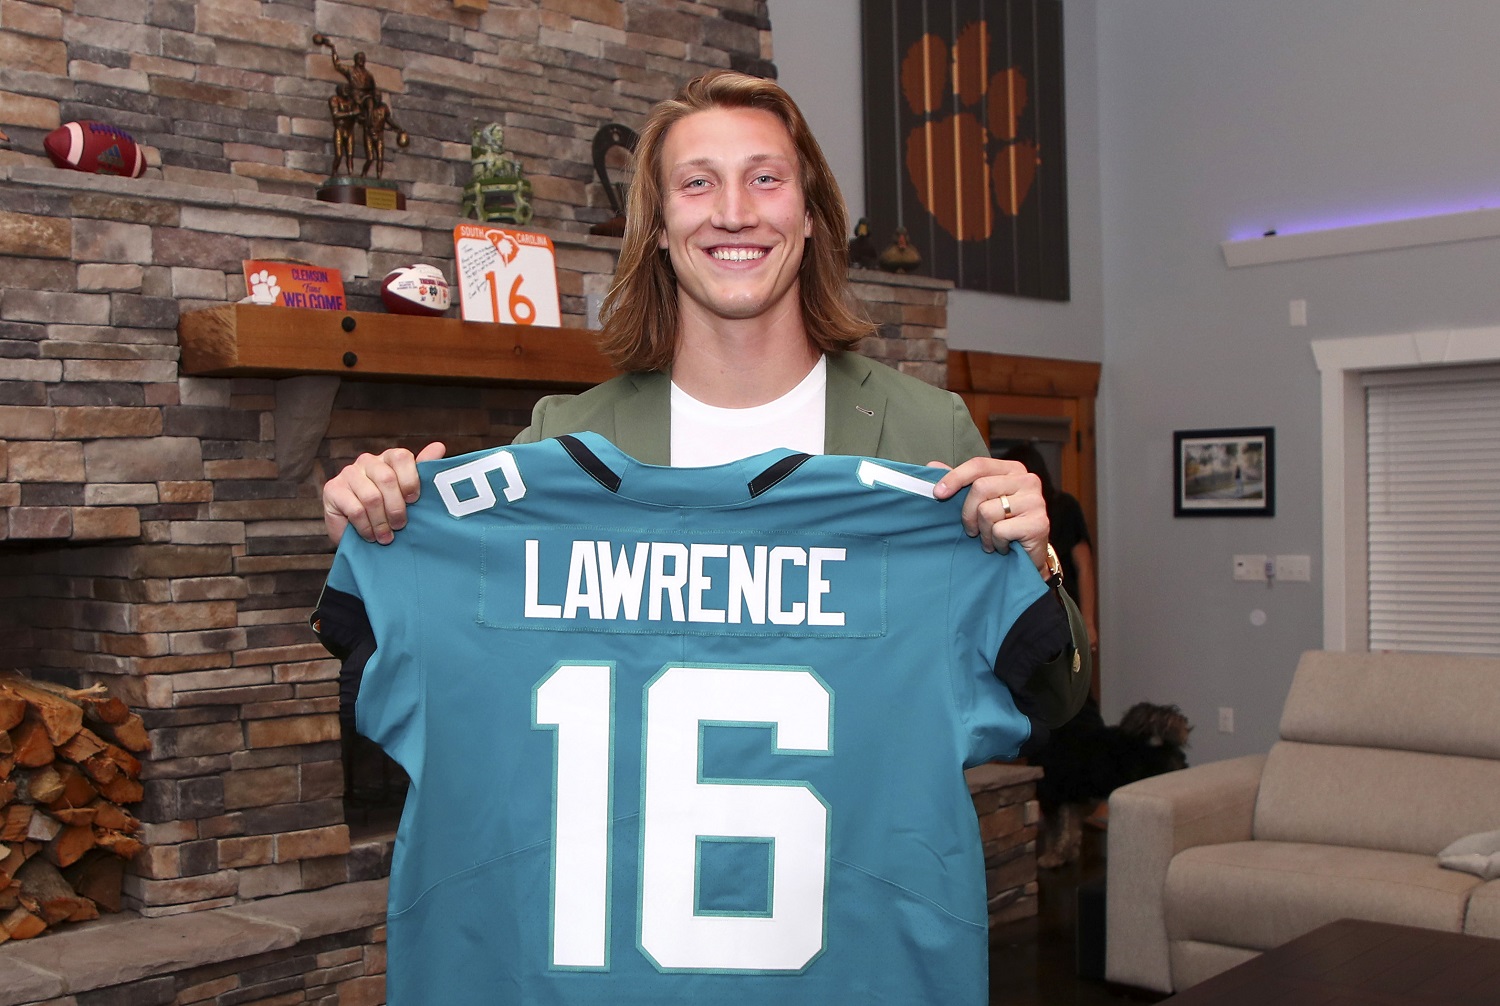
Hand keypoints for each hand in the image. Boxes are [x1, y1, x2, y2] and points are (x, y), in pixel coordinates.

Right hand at [323, 442, 446, 544]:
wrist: (358, 534)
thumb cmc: (388, 511)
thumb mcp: (409, 495)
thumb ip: (423, 471)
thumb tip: (439, 447)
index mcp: (388, 458)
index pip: (401, 457)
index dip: (410, 480)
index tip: (414, 501)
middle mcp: (367, 461)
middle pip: (387, 479)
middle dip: (397, 507)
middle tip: (400, 526)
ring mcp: (348, 473)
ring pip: (371, 497)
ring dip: (381, 522)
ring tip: (386, 537)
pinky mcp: (333, 489)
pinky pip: (355, 509)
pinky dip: (366, 527)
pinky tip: (370, 535)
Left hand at [929, 457, 1050, 575]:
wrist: (1028, 556)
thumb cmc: (1002, 525)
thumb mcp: (980, 501)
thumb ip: (961, 483)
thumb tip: (932, 466)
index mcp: (1012, 469)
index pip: (979, 465)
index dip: (955, 477)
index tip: (938, 494)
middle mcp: (1027, 480)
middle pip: (980, 487)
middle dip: (968, 513)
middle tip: (971, 530)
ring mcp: (1036, 501)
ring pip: (988, 512)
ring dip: (983, 532)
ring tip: (990, 539)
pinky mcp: (1039, 523)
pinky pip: (1000, 531)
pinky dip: (996, 543)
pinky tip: (1003, 546)